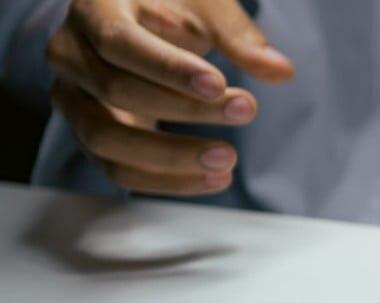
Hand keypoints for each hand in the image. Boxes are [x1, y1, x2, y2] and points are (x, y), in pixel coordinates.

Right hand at [45, 0, 293, 194]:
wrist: (143, 20)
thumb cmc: (173, 6)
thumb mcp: (207, 7)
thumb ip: (239, 37)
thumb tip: (280, 70)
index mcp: (95, 10)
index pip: (121, 44)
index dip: (169, 69)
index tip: (219, 85)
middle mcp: (70, 53)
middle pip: (116, 92)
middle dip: (185, 110)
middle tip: (245, 111)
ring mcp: (72, 97)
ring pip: (108, 140)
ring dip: (171, 157)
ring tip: (228, 160)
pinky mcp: (88, 132)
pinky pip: (117, 168)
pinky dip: (166, 180)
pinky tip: (212, 177)